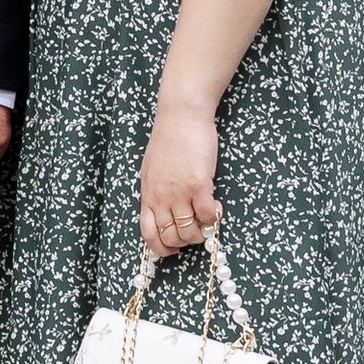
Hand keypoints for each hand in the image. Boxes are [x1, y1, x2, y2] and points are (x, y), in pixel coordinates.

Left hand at [138, 97, 220, 257]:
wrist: (181, 115)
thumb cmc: (169, 139)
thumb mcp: (152, 169)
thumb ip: (157, 191)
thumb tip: (164, 212)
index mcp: (148, 194)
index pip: (148, 234)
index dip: (161, 248)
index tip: (172, 248)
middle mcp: (161, 197)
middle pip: (170, 237)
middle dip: (185, 241)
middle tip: (195, 230)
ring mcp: (179, 192)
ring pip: (189, 231)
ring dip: (200, 232)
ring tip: (206, 218)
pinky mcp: (199, 184)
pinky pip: (207, 215)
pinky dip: (213, 217)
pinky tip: (216, 206)